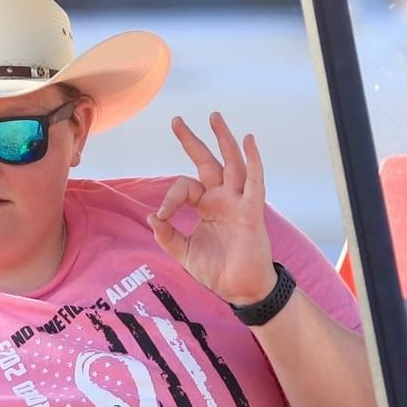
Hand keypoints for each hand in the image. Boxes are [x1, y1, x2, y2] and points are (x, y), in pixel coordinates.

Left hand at [149, 112, 276, 304]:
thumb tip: (152, 216)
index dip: (170, 198)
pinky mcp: (252, 211)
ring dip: (224, 139)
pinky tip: (250, 140)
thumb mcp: (184, 253)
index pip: (184, 187)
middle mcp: (222, 198)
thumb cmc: (216, 270)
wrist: (240, 289)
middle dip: (192, 140)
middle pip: (207, 161)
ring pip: (231, 163)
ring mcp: (238, 202)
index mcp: (205, 206)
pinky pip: (254, 182)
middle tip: (175, 120)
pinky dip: (253, 161)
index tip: (163, 217)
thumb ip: (167, 235)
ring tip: (214, 117)